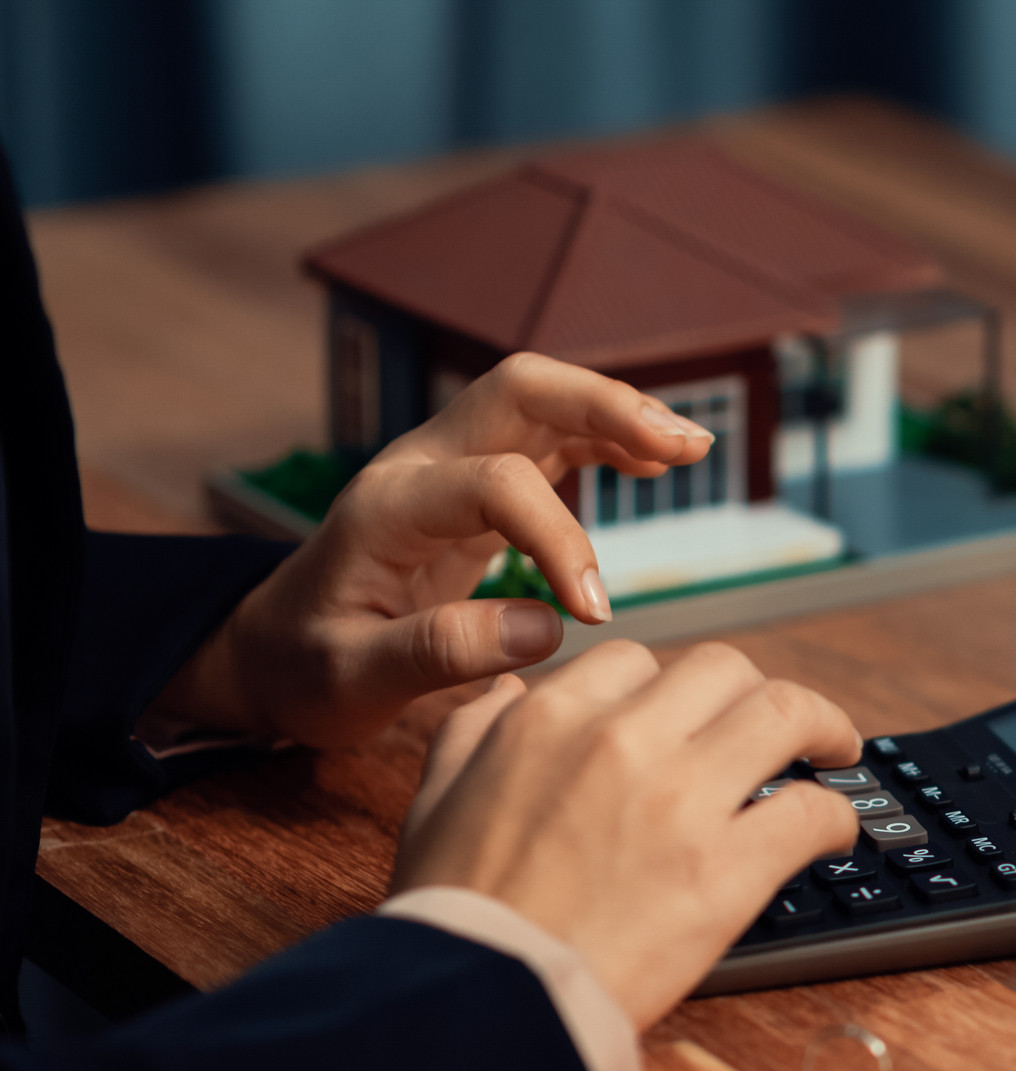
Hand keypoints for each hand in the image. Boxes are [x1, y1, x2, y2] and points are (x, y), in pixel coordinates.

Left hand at [157, 354, 714, 748]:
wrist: (268, 650)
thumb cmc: (306, 668)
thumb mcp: (351, 681)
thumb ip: (440, 652)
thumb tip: (546, 627)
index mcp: (388, 508)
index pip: (497, 484)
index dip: (562, 540)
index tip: (597, 615)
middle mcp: (419, 465)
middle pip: (519, 388)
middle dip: (605, 405)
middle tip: (680, 447)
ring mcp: (448, 465)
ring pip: (540, 399)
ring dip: (618, 412)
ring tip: (691, 447)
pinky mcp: (475, 483)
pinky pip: (547, 437)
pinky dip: (606, 438)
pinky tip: (656, 464)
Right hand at [394, 642, 860, 1028]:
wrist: (481, 999)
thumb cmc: (456, 911)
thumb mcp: (437, 796)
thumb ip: (477, 728)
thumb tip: (514, 687)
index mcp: (553, 718)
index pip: (636, 660)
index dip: (670, 689)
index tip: (691, 718)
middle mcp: (624, 742)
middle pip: (725, 670)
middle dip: (753, 692)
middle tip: (777, 724)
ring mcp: (683, 801)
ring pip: (787, 714)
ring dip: (822, 725)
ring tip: (834, 749)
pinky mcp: (729, 868)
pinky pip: (812, 811)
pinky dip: (834, 816)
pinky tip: (830, 832)